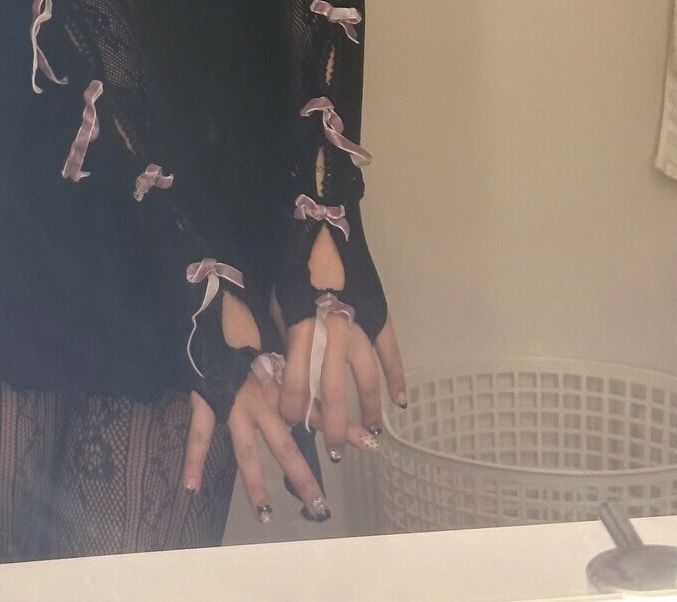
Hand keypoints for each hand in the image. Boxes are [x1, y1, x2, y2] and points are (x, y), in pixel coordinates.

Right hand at [179, 293, 330, 524]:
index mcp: (282, 384)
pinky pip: (198, 433)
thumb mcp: (289, 339)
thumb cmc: (258, 316)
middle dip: (301, 476)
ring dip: (254, 483)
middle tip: (320, 508)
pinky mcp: (206, 398)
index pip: (316, 413)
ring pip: (245, 450)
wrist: (221, 297)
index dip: (342, 431)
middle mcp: (262, 400)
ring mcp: (232, 402)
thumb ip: (311, 364)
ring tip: (264, 514)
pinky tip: (190, 486)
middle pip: (284, 445)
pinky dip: (193, 459)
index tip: (369, 447)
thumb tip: (344, 365)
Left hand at [277, 226, 405, 457]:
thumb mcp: (276, 298)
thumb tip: (276, 368)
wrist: (323, 224)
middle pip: (331, 389)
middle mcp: (331, 331)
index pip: (296, 378)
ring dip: (366, 409)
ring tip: (369, 433)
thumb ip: (280, 333)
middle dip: (331, 424)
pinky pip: (390, 352)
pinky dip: (397, 377)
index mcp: (301, 324)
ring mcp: (359, 323)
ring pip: (364, 377)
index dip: (293, 404)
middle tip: (334, 451)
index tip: (291, 423)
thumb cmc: (292, 260)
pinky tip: (400, 402)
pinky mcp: (378, 314)